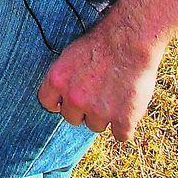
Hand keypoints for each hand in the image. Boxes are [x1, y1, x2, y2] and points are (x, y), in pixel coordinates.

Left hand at [37, 19, 163, 140]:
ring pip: (96, 126)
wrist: (129, 42)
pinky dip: (126, 126)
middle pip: (72, 118)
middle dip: (83, 110)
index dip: (60, 102)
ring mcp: (98, 111)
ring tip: (116, 96)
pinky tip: (129, 109)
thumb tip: (63, 96)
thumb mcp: (71, 55)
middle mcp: (74, 99)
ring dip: (105, 117)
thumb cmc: (102, 43)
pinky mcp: (123, 120)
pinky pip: (121, 135)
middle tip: (99, 94)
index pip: (47, 103)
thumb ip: (65, 79)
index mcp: (57, 81)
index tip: (70, 99)